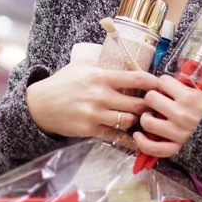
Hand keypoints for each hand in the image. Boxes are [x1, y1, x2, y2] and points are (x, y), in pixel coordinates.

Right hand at [26, 55, 155, 146]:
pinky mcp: (91, 130)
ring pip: (129, 121)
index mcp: (100, 77)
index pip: (136, 79)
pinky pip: (117, 136)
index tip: (161, 84)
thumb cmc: (62, 83)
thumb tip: (124, 62)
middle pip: (138, 103)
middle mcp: (100, 96)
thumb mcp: (80, 66)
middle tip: (156, 105)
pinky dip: (128, 139)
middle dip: (150, 105)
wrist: (40, 105)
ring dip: (138, 120)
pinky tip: (136, 138)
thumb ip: (102, 65)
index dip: (153, 82)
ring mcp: (96, 115)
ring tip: (142, 118)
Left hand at [132, 75, 201, 158]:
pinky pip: (152, 148)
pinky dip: (142, 142)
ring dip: (146, 118)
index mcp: (190, 97)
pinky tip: (139, 135)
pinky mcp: (177, 149)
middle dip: (152, 98)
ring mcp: (178, 133)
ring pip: (147, 121)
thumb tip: (175, 78)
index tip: (166, 88)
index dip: (163, 83)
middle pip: (150, 98)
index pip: (163, 81)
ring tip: (151, 117)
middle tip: (157, 101)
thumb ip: (191, 86)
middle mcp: (181, 114)